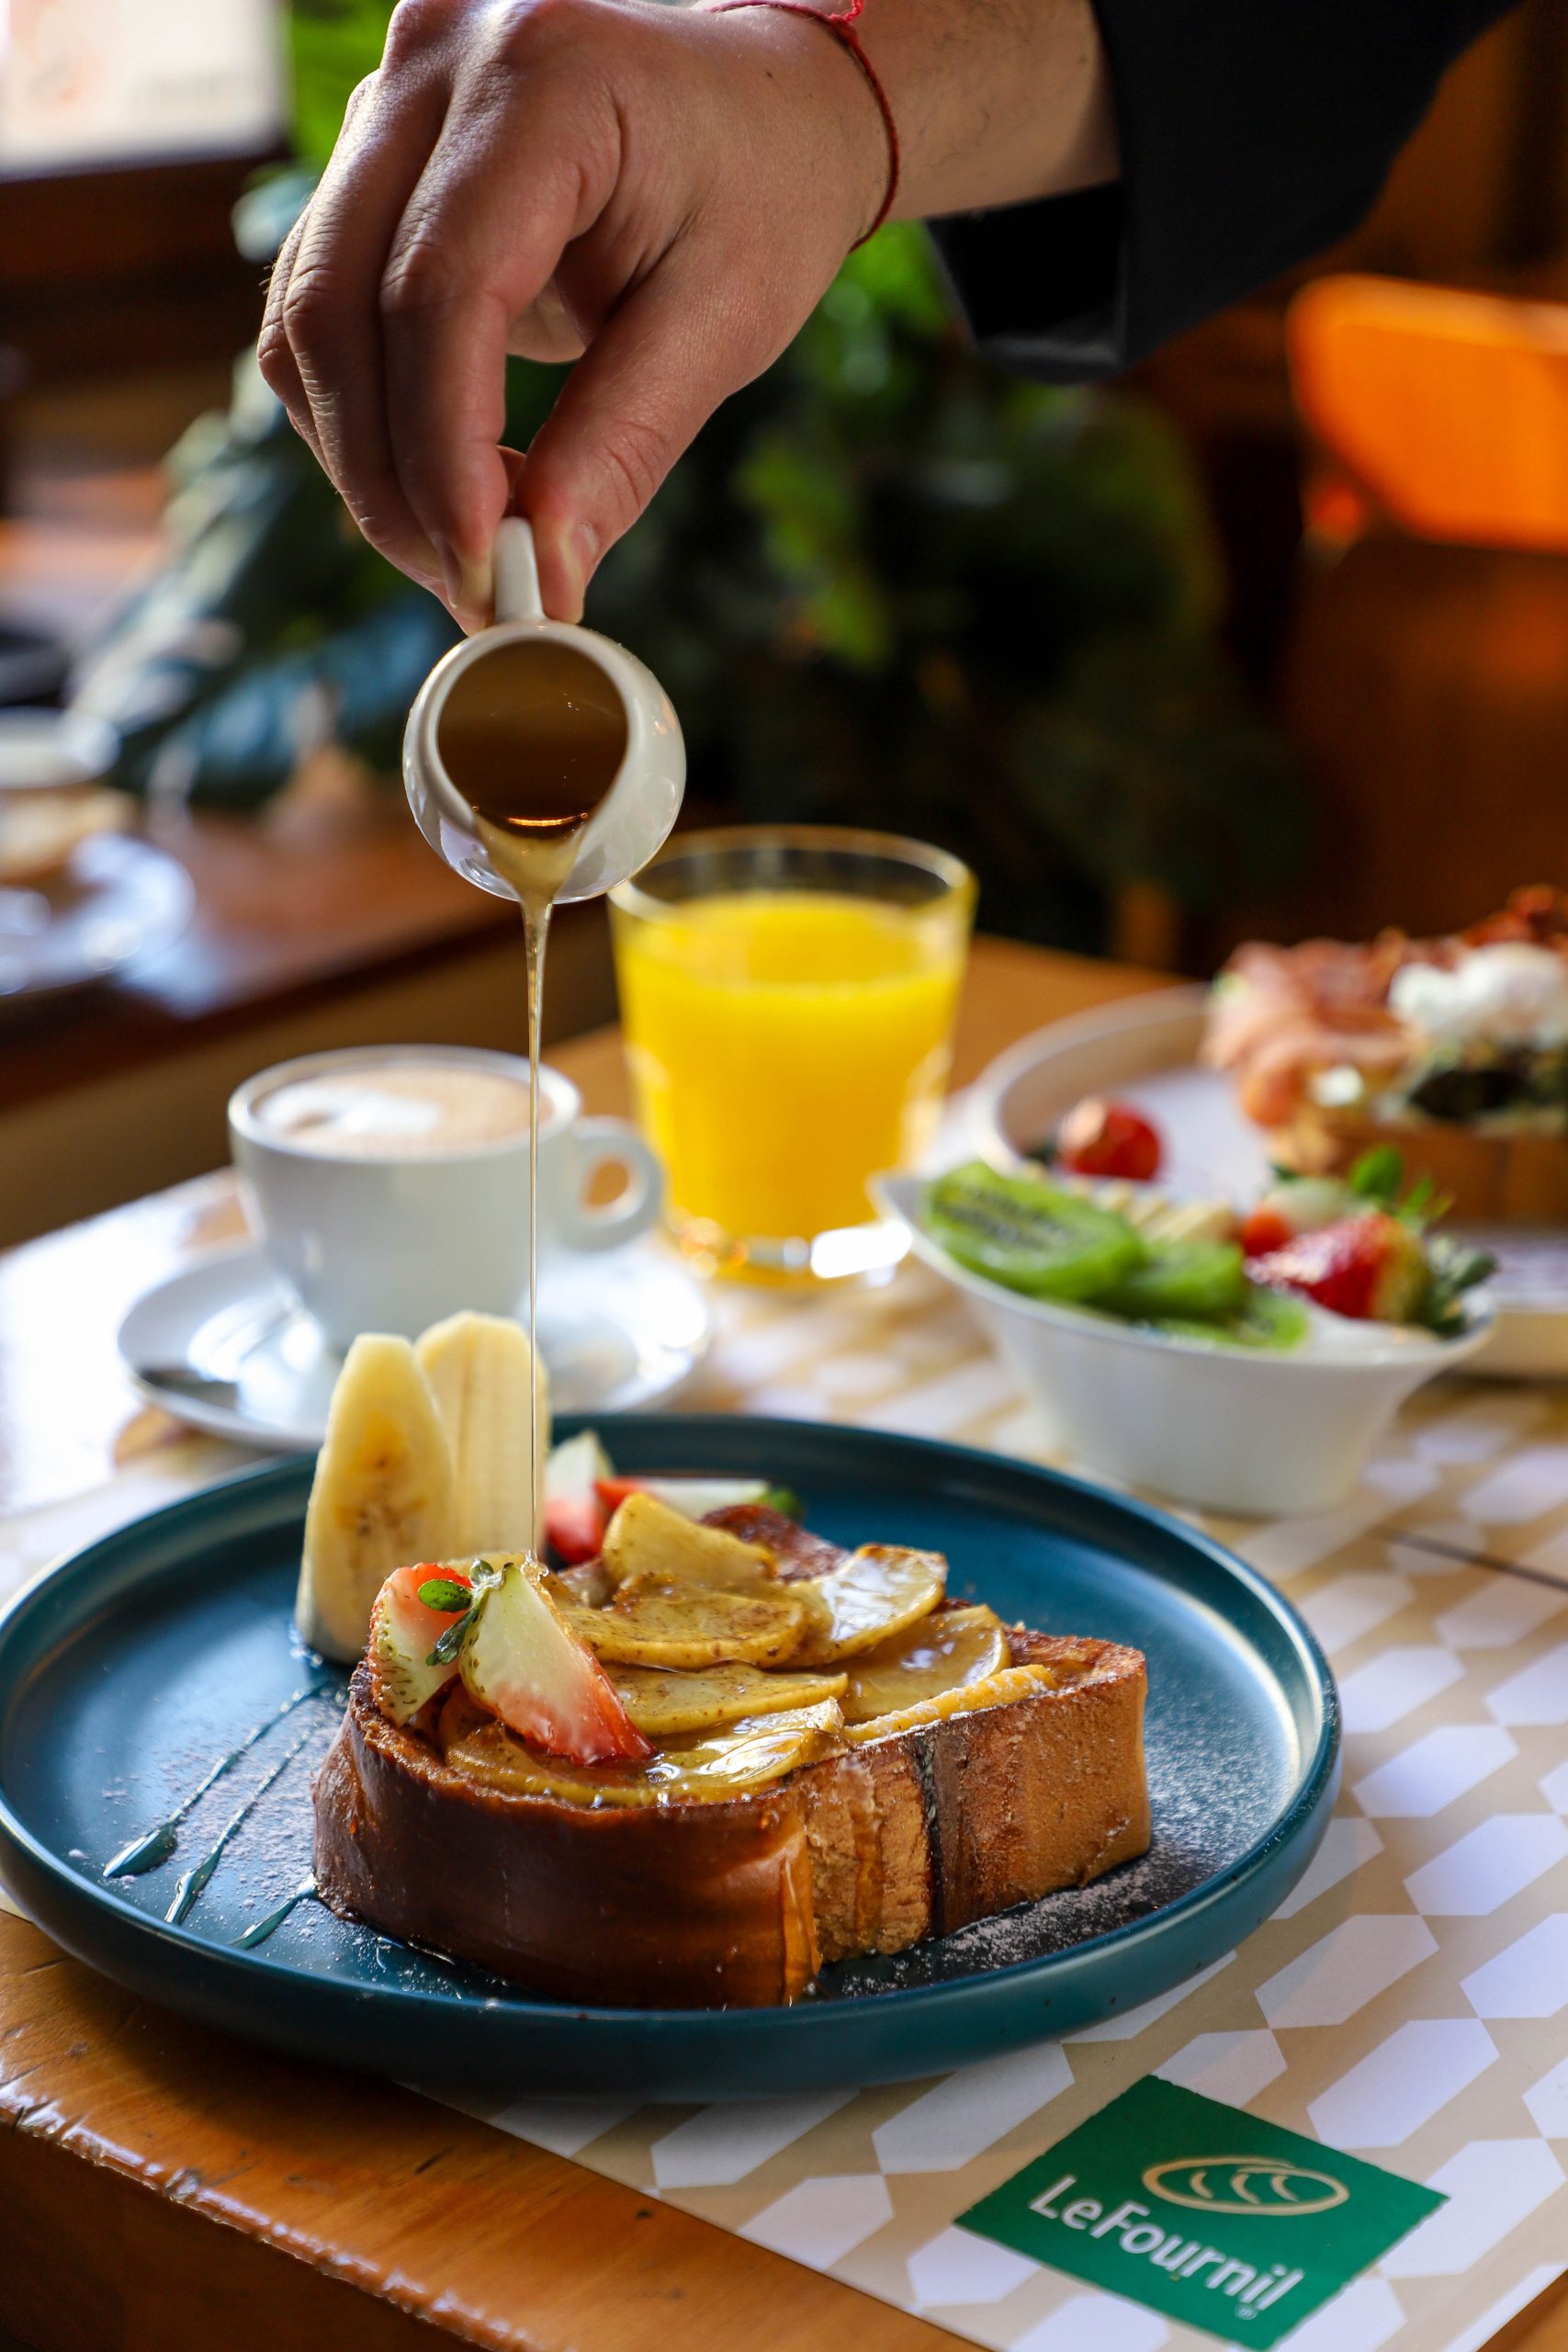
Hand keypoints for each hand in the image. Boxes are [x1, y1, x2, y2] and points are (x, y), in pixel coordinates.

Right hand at [258, 0, 886, 625]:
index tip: (482, 570)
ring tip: (466, 547)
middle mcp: (437, 64)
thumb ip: (621, 447)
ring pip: (307, 319)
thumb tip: (538, 577)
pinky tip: (446, 481)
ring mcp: (389, 103)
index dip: (441, 453)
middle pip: (339, 307)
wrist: (762, 105)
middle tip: (470, 590)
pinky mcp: (370, 160)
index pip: (438, 291)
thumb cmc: (762, 192)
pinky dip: (367, 418)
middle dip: (390, 479)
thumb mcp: (723, 323)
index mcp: (544, 79)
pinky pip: (320, 309)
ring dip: (367, 461)